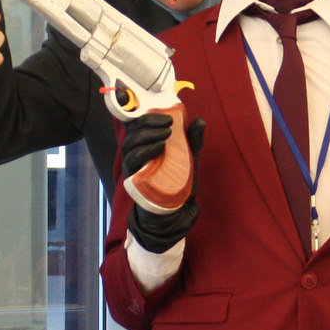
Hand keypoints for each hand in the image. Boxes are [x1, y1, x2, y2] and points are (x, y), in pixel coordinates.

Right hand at [124, 113, 206, 251]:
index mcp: (145, 147)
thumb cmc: (178, 184)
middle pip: (132, 132)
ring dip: (147, 134)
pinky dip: (145, 150)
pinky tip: (159, 146)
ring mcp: (133, 168)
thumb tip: (200, 120)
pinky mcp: (133, 180)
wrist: (176, 213)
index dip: (146, 116)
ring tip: (166, 134)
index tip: (166, 115)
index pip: (137, 126)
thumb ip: (192, 141)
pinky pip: (132, 161)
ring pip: (130, 144)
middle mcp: (135, 156)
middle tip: (169, 124)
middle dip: (149, 123)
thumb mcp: (188, 159)